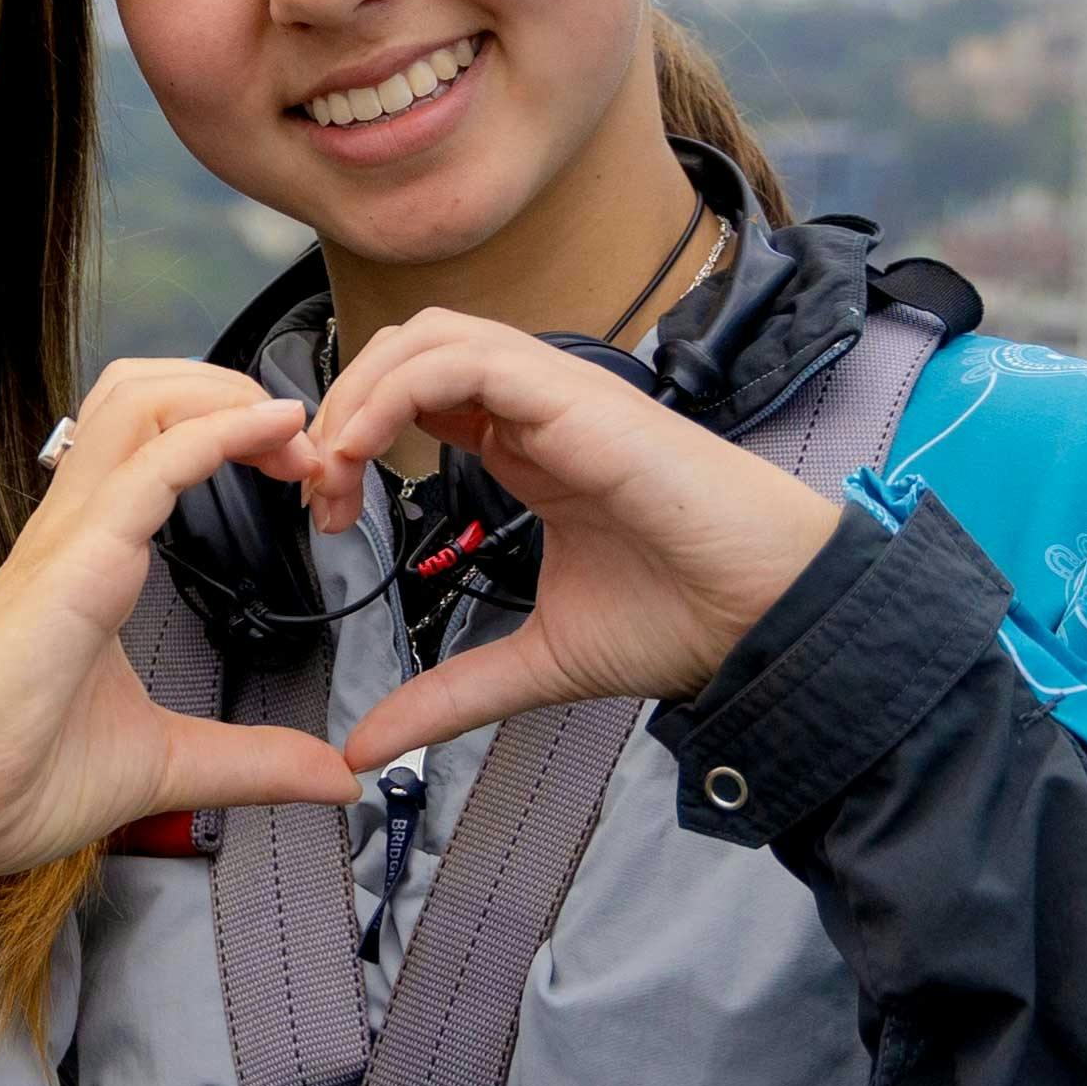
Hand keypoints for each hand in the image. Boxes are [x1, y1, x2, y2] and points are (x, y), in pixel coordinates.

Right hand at [0, 358, 365, 899]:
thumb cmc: (8, 781)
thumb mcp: (165, 764)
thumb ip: (250, 761)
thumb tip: (334, 777)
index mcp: (90, 558)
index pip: (155, 441)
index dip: (232, 428)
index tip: (303, 476)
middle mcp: (75, 529)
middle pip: (144, 389)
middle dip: (233, 387)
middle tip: (305, 446)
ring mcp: (68, 539)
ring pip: (139, 399)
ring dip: (228, 396)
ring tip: (293, 435)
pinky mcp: (72, 566)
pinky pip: (149, 466)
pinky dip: (218, 432)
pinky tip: (273, 430)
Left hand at [300, 309, 847, 771]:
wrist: (768, 614)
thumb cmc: (684, 619)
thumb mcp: (536, 663)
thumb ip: (447, 695)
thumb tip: (363, 747)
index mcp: (527, 447)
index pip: (415, 394)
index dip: (353, 435)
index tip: (328, 512)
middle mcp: (537, 409)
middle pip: (409, 349)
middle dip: (342, 404)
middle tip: (318, 489)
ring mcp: (558, 395)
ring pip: (430, 337)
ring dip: (361, 392)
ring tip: (334, 468)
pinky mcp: (578, 398)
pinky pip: (466, 359)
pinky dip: (398, 391)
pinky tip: (365, 450)